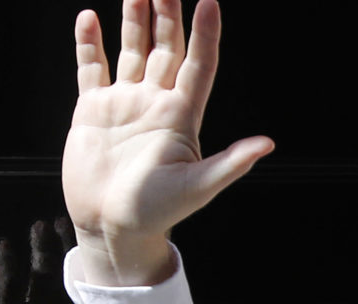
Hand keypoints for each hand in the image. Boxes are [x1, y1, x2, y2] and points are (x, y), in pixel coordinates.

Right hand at [62, 0, 272, 285]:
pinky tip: (91, 18)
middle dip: (169, 16)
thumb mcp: (200, 186)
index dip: (205, 34)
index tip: (210, 2)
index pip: (198, 65)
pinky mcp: (93, 111)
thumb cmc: (158, 212)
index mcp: (182, 117)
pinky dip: (90, 44)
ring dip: (135, 21)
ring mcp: (125, 104)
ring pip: (133, 52)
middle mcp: (156, 104)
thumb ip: (231, 163)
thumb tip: (267, 144)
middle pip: (167, 50)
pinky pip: (92, 69)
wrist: (113, 227)